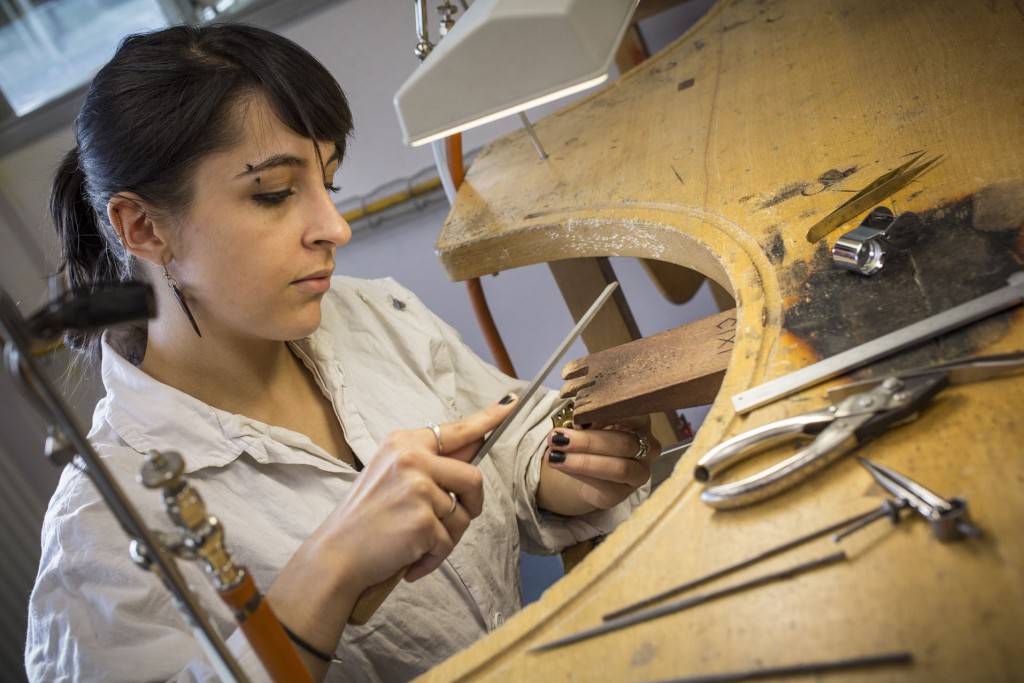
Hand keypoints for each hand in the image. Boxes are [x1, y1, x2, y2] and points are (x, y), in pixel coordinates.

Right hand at [266, 394, 516, 668]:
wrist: (336, 555)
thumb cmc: (367, 518)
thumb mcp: (392, 476)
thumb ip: (432, 465)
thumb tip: (474, 448)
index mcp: (404, 443)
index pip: (455, 429)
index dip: (488, 419)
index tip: (512, 404)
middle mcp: (411, 458)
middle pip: (472, 478)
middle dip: (470, 505)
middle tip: (448, 523)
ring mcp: (417, 488)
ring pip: (462, 515)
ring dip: (446, 537)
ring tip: (417, 543)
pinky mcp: (422, 520)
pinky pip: (448, 543)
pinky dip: (434, 558)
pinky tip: (411, 561)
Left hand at [536, 415, 659, 515]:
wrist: (588, 472)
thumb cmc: (594, 442)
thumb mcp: (592, 425)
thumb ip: (589, 421)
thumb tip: (577, 423)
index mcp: (641, 423)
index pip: (634, 414)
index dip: (607, 416)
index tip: (579, 417)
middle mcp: (648, 448)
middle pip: (623, 443)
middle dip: (588, 441)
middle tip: (557, 437)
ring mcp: (639, 473)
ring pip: (618, 468)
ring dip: (583, 461)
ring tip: (555, 455)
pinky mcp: (623, 493)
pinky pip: (605, 485)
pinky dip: (580, 474)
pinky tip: (560, 465)